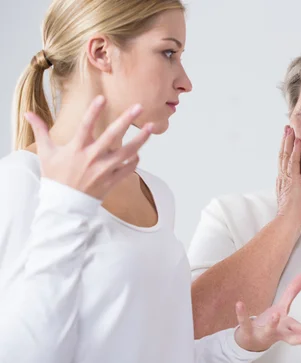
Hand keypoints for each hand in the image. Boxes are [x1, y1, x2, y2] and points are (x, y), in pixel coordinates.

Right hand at [24, 95, 152, 199]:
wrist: (63, 205)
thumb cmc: (55, 176)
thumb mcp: (46, 153)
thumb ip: (40, 131)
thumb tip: (28, 113)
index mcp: (76, 149)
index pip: (85, 126)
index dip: (93, 111)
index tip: (102, 98)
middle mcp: (91, 158)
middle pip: (112, 136)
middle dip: (126, 120)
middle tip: (139, 107)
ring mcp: (104, 170)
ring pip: (127, 152)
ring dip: (141, 140)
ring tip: (151, 127)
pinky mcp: (112, 181)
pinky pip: (128, 169)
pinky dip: (135, 161)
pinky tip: (138, 153)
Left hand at [234, 273, 300, 351]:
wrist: (250, 341)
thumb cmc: (270, 325)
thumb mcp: (282, 307)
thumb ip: (292, 292)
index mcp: (287, 327)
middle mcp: (278, 332)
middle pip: (290, 336)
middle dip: (299, 337)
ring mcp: (263, 332)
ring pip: (269, 330)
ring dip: (273, 324)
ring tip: (275, 315)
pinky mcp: (248, 331)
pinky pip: (245, 322)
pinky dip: (242, 314)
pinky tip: (239, 304)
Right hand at [276, 126, 300, 225]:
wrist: (288, 221)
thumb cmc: (293, 216)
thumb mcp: (296, 200)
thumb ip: (297, 192)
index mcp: (283, 182)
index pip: (283, 162)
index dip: (285, 150)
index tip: (287, 140)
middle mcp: (282, 177)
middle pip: (282, 155)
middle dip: (285, 141)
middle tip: (286, 129)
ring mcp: (286, 177)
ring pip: (286, 155)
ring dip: (288, 141)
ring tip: (290, 129)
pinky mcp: (292, 179)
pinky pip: (294, 161)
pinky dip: (295, 150)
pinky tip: (298, 141)